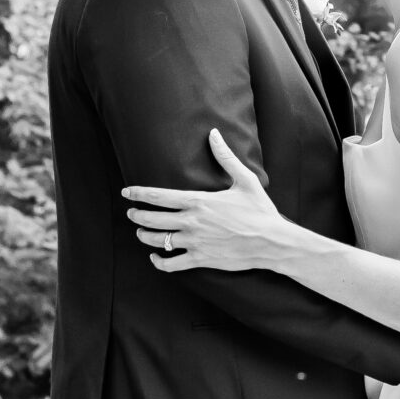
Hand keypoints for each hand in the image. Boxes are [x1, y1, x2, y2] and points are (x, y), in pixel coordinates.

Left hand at [123, 128, 281, 272]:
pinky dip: (159, 262)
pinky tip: (156, 258)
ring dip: (145, 236)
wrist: (272, 242)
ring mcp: (195, 242)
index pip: (159, 196)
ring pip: (158, 241)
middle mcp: (192, 222)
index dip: (138, 193)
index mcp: (199, 201)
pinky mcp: (201, 259)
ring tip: (141, 233)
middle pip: (152, 220)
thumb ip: (226, 157)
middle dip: (136, 216)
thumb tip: (214, 133)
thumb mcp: (245, 180)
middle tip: (131, 213)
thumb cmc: (260, 210)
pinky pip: (172, 264)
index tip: (127, 192)